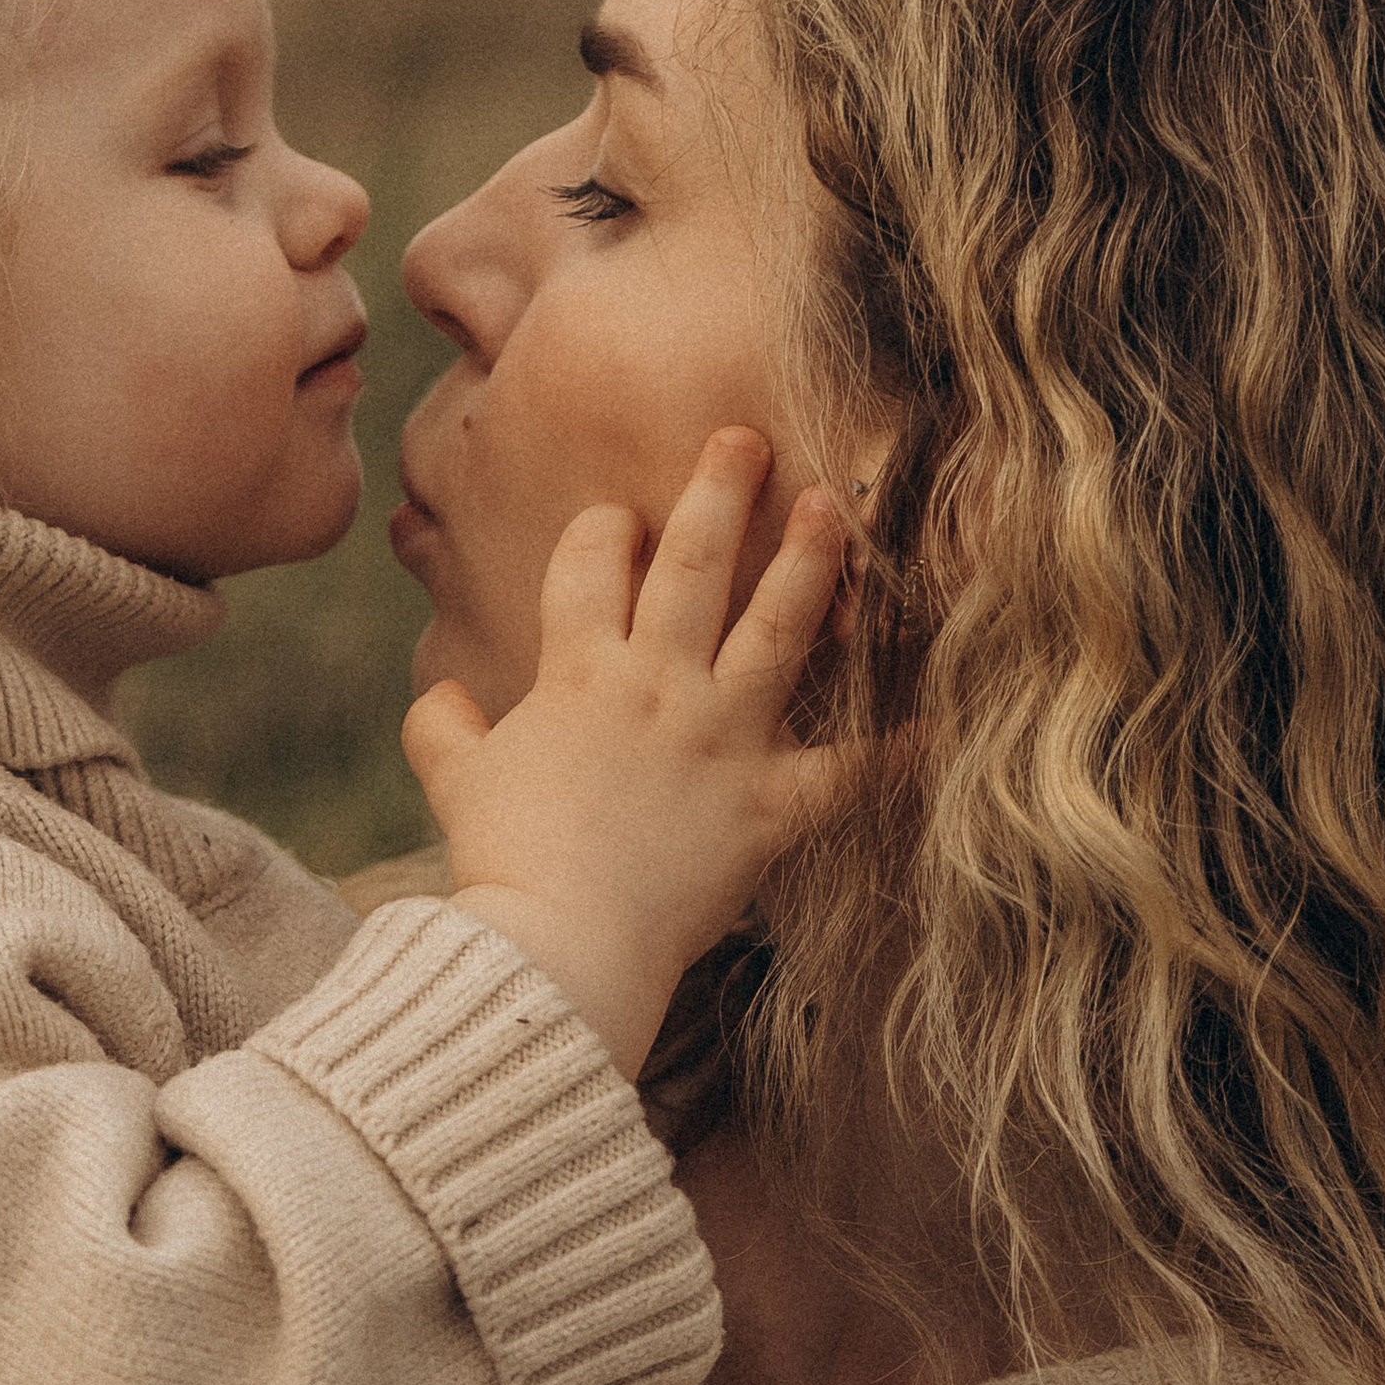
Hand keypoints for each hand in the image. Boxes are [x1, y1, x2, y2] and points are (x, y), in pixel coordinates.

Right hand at [406, 428, 843, 1075]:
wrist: (558, 944)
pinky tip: (944, 710)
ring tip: (834, 507)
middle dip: (719, 491)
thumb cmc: (503, 861)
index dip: (602, 531)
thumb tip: (440, 704)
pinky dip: (898, 743)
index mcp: (577, 671)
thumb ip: (445, 730)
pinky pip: (850, 768)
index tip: (619, 517)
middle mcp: (657, 684)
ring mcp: (721, 739)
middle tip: (746, 439)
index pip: (590, 565)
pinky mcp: (770, 805)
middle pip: (692, 564)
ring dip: (809, 561)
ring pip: (777, 627)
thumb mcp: (454, 784)